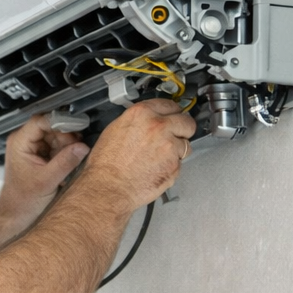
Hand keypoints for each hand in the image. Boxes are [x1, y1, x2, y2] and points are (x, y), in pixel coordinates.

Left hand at [0, 113, 91, 228]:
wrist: (16, 215)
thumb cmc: (21, 201)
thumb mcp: (47, 181)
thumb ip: (65, 162)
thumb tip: (82, 147)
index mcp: (20, 143)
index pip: (41, 121)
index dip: (61, 122)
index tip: (77, 126)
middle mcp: (25, 142)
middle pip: (52, 128)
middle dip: (67, 138)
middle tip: (77, 150)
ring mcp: (33, 149)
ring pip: (57, 138)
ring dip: (67, 148)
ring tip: (70, 162)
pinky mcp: (41, 157)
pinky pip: (58, 148)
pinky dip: (65, 155)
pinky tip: (66, 167)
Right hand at [75, 100, 195, 213]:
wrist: (109, 187)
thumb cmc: (107, 164)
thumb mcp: (115, 129)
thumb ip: (138, 121)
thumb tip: (148, 121)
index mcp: (142, 114)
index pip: (170, 104)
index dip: (172, 112)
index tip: (174, 115)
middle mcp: (159, 126)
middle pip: (186, 121)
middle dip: (183, 128)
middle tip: (176, 135)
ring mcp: (169, 146)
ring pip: (186, 144)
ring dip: (178, 149)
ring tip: (160, 157)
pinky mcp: (175, 165)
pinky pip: (180, 162)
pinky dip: (172, 166)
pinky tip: (157, 168)